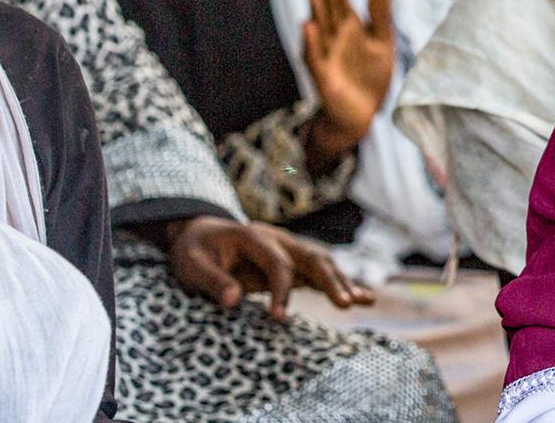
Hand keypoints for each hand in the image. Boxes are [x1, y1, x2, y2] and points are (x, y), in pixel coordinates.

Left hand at [166, 215, 374, 317]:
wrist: (199, 235)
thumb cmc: (194, 251)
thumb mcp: (191, 264)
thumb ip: (211, 281)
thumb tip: (233, 299)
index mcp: (254, 237)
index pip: (277, 264)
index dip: (281, 291)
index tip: (278, 318)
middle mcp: (278, 240)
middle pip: (311, 258)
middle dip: (329, 281)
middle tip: (344, 304)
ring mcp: (288, 250)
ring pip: (322, 264)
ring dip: (342, 283)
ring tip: (363, 301)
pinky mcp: (292, 263)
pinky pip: (320, 273)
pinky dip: (342, 285)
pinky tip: (364, 298)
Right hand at [302, 0, 395, 165]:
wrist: (364, 114)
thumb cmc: (370, 76)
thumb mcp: (382, 42)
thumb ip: (380, 15)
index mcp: (350, 29)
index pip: (342, 3)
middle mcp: (335, 39)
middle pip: (329, 13)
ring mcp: (327, 57)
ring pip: (320, 32)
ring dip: (317, 15)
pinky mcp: (323, 77)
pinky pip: (314, 58)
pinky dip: (311, 43)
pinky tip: (309, 27)